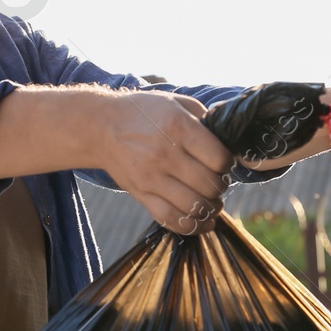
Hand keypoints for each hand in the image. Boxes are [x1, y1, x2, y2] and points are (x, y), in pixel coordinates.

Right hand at [98, 92, 232, 233]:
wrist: (101, 127)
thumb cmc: (144, 112)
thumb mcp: (176, 103)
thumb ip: (204, 119)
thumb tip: (229, 142)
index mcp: (179, 128)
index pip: (219, 159)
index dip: (228, 164)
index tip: (224, 163)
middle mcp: (165, 154)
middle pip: (209, 185)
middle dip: (221, 187)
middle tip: (218, 182)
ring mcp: (151, 177)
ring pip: (194, 206)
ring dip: (211, 209)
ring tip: (212, 202)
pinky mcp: (140, 194)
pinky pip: (170, 219)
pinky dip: (191, 227)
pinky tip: (202, 222)